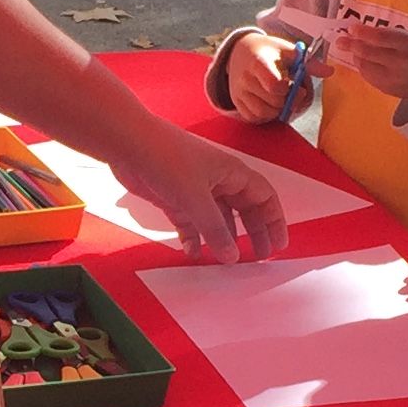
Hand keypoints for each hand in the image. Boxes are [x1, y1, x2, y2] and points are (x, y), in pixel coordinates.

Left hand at [110, 123, 287, 260]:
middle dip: (253, 234)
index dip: (274, 221)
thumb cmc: (167, 159)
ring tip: (228, 261)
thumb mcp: (196, 198)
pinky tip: (193, 253)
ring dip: (223, 239)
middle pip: (244, 211)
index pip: (264, 197)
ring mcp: (196, 191)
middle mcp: (218, 182)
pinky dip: (194, 238)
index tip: (278, 245)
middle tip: (258, 258)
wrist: (129, 144)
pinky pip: (191, 223)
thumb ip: (215, 229)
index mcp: (232, 174)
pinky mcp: (174, 198)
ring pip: (217, 220)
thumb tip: (232, 256)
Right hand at [221, 29, 301, 124]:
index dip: (288, 88)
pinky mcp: (237, 103)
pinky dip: (265, 116)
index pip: (274, 85)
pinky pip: (253, 118)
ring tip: (280, 98)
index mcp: (259, 62)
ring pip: (263, 113)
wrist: (240, 52)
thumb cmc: (269, 51)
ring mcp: (239, 93)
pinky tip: (270, 104)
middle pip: (272, 102)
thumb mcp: (288, 50)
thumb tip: (329, 72)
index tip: (291, 82)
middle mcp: (245, 79)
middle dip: (287, 100)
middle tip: (289, 91)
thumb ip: (308, 63)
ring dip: (277, 110)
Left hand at [331, 20, 407, 104]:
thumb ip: (387, 34)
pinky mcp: (386, 89)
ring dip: (356, 56)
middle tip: (340, 40)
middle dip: (351, 45)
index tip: (351, 28)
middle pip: (368, 53)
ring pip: (364, 65)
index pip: (380, 37)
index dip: (363, 33)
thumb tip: (359, 31)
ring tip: (355, 50)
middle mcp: (400, 62)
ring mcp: (392, 78)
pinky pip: (367, 76)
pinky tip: (365, 61)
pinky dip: (362, 67)